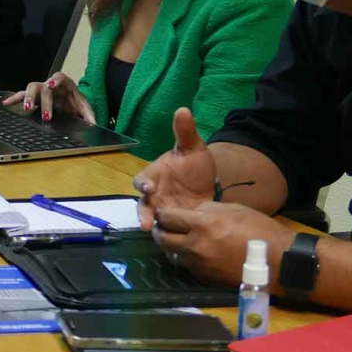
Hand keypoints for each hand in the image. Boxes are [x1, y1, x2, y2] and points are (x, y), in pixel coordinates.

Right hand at [2, 73, 93, 122]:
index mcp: (65, 84)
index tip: (51, 85)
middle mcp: (50, 85)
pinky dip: (14, 99)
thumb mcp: (85, 110)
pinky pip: (21, 96)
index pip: (59, 77)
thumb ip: (90, 116)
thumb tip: (94, 125)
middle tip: (42, 112)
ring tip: (26, 107)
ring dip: (27, 98)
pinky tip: (7, 103)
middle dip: (41, 99)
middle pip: (43, 86)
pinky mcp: (34, 98)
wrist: (72, 105)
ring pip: (31, 89)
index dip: (55, 80)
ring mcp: (41, 91)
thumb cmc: (76, 104)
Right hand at [132, 108, 216, 230]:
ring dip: (151, 225)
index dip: (143, 183)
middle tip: (146, 222)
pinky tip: (172, 241)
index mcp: (154, 175)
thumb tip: (183, 109)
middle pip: (142, 204)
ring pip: (151, 218)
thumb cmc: (195, 165)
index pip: (142, 179)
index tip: (150, 188)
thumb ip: (185, 132)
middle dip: (143, 213)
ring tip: (153, 233)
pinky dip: (167, 234)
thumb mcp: (193, 148)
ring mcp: (162, 209)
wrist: (209, 186)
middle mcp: (153, 194)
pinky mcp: (173, 222)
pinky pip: (166, 229)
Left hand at [152, 202, 293, 284]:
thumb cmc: (259, 230)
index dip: (162, 213)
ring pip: (172, 255)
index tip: (164, 213)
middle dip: (161, 231)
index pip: (166, 217)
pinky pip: (188, 267)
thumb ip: (207, 209)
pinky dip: (187, 260)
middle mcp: (195, 246)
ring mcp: (200, 265)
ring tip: (179, 241)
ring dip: (172, 247)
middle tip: (165, 227)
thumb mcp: (233, 209)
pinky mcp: (206, 278)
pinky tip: (195, 254)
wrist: (279, 261)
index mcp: (202, 224)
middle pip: (162, 239)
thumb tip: (190, 213)